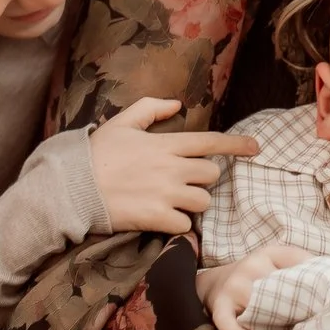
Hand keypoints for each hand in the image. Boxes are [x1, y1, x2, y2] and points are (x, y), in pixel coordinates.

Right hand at [89, 98, 259, 234]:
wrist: (72, 187)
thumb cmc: (97, 154)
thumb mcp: (122, 122)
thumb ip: (151, 108)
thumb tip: (177, 104)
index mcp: (165, 144)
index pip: (210, 142)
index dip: (237, 144)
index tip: (256, 148)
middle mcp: (171, 168)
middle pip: (212, 175)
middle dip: (204, 179)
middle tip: (185, 181)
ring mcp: (165, 194)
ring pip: (203, 202)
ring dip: (193, 203)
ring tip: (172, 201)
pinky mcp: (156, 218)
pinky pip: (185, 226)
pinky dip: (179, 225)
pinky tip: (163, 218)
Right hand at [194, 241, 314, 329]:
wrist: (214, 283)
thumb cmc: (255, 277)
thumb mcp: (278, 261)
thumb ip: (305, 265)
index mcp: (270, 254)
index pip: (300, 264)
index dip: (319, 283)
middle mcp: (251, 266)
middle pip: (280, 288)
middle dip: (298, 308)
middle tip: (318, 326)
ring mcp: (234, 285)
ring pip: (258, 306)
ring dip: (274, 324)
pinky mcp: (220, 306)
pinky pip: (228, 322)